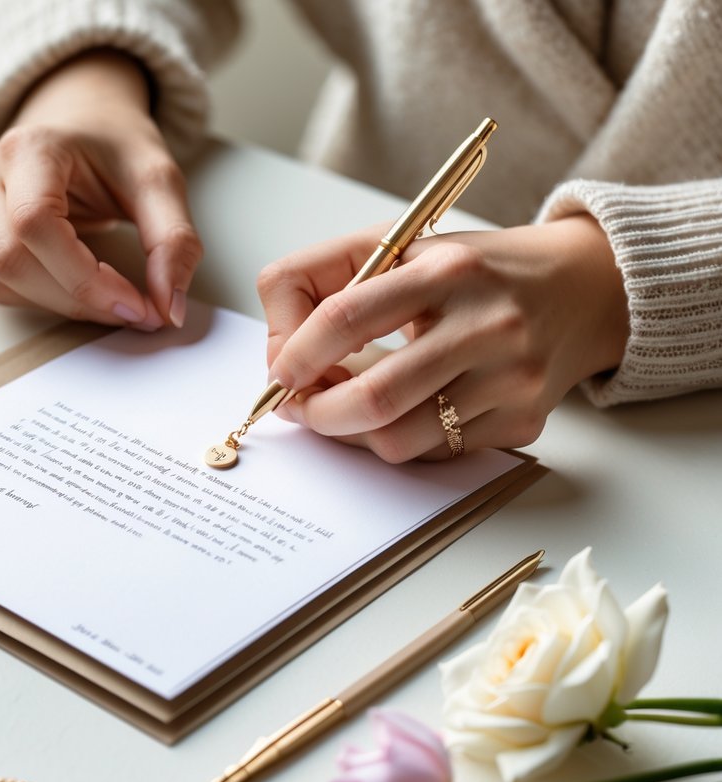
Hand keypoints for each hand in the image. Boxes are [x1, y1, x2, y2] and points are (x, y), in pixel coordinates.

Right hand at [0, 49, 201, 328]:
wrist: (81, 119)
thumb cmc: (113, 145)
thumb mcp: (158, 179)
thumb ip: (173, 240)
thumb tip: (170, 308)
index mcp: (29, 148)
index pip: (36, 224)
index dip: (85, 278)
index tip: (137, 305)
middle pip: (11, 261)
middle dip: (78, 299)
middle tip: (133, 310)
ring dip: (59, 304)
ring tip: (107, 294)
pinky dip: (40, 299)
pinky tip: (73, 282)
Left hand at [257, 215, 628, 460]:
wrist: (586, 288)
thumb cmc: (474, 270)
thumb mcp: (403, 247)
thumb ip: (326, 281)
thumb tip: (279, 353)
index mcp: (446, 269)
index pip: (345, 317)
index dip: (295, 353)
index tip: (278, 374)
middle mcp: (486, 324)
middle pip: (372, 396)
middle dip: (318, 412)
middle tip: (299, 408)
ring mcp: (510, 379)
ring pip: (399, 439)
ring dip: (352, 434)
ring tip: (343, 409)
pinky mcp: (524, 420)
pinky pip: (435, 453)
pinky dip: (400, 440)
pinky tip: (399, 413)